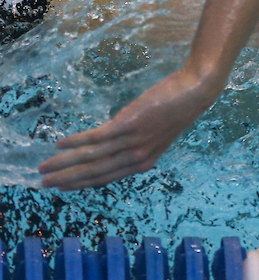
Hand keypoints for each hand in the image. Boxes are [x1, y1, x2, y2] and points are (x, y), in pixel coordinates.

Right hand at [38, 67, 221, 189]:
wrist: (194, 92)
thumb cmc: (176, 109)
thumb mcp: (157, 134)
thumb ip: (136, 144)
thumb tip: (113, 146)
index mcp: (144, 162)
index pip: (107, 178)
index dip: (83, 184)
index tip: (63, 188)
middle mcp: (137, 157)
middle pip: (95, 173)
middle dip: (67, 180)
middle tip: (42, 183)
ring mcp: (133, 142)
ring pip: (91, 158)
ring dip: (64, 164)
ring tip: (43, 167)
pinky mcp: (128, 125)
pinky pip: (96, 138)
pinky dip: (75, 142)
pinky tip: (59, 145)